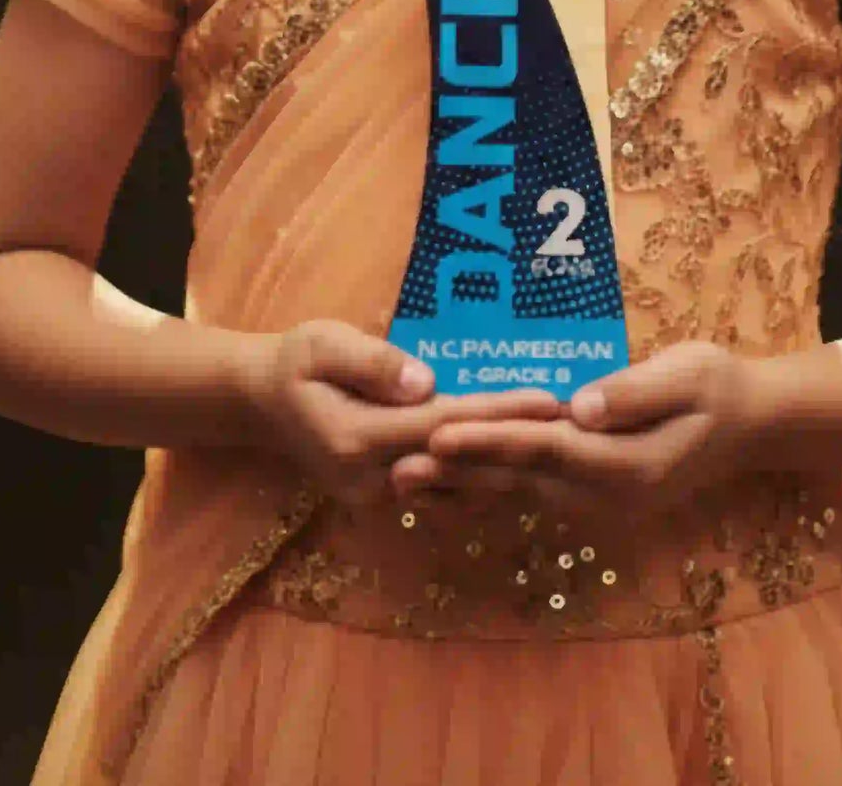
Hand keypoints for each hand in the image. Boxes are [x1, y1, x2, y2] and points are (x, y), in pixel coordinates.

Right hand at [242, 319, 558, 508]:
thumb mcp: (323, 344)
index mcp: (358, 439)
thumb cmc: (296, 361)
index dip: (498, 414)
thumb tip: (426, 383)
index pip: (444, 427)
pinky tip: (525, 462)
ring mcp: (379, 497)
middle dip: (520, 446)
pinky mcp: (387, 498)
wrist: (262, 401)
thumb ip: (373, 363)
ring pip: (458, 490)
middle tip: (579, 428)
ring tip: (567, 445)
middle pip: (460, 467)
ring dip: (510, 468)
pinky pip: (445, 493)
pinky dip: (485, 478)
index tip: (549, 401)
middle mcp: (373, 480)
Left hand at [390, 341, 770, 517]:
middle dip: (457, 473)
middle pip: (519, 479)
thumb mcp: (688, 376)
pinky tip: (449, 485)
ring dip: (462, 488)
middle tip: (396, 466)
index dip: (489, 439)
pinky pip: (531, 493)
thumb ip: (634, 392)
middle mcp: (606, 494)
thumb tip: (580, 405)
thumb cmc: (718, 387)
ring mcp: (599, 501)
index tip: (439, 433)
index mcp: (627, 465)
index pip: (544, 449)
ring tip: (403, 483)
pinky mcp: (593, 492)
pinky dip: (487, 488)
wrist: (750, 425)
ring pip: (518, 493)